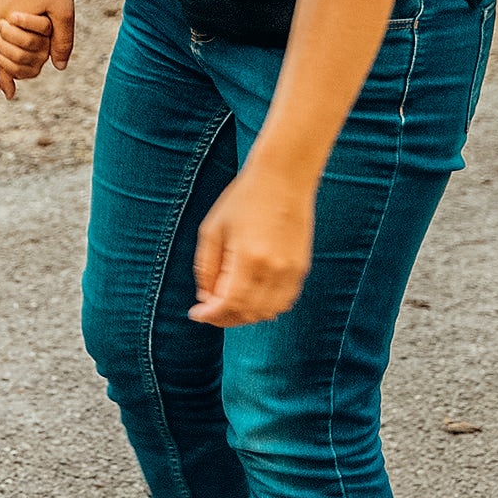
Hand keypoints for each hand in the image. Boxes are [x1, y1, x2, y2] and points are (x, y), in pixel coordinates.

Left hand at [190, 162, 315, 326]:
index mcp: (248, 259)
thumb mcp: (212, 230)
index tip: (196, 314)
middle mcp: (274, 270)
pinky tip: (250, 299)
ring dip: (245, 316)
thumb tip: (206, 298)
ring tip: (226, 306)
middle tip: (208, 312)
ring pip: (269, 312)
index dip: (211, 315)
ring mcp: (291, 271)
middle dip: (224, 318)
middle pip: (249, 313)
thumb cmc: (243, 199)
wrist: (283, 178)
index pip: (229, 304)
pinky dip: (266, 307)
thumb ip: (206, 268)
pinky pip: (284, 301)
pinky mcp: (301, 268)